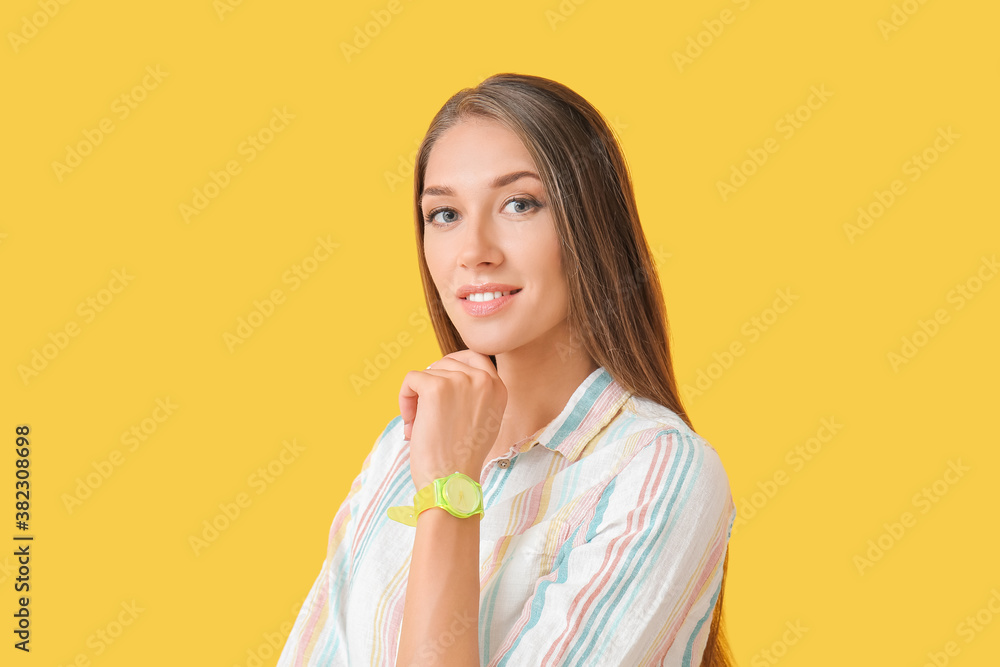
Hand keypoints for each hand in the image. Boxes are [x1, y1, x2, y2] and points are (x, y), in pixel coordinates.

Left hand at [398, 350, 506, 489]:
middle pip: (447, 363)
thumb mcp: (485, 421)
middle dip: (432, 385)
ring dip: (417, 398)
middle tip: (426, 414)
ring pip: (427, 372)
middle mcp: (484, 380)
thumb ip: (477, 395)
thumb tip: (449, 373)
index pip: (475, 357)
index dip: (452, 368)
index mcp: (499, 388)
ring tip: (419, 427)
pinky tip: (410, 424)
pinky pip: (411, 379)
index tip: (440, 387)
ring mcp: (460, 381)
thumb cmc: (462, 458)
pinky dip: (404, 399)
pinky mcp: (436, 387)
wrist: (451, 482)